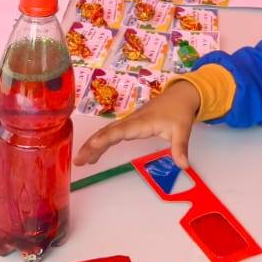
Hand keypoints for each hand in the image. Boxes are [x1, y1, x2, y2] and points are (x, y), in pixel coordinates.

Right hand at [75, 79, 202, 169]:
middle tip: (78, 160)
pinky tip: (94, 152)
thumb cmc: (179, 112)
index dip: (107, 137)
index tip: (93, 144)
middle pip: (108, 132)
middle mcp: (132, 121)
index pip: (121, 131)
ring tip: (81, 160)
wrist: (181, 95)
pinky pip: (112, 132)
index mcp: (142, 122)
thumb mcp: (183, 130)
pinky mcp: (130, 124)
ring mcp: (129, 121)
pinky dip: (101, 142)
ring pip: (107, 132)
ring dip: (93, 145)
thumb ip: (180, 147)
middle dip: (92, 145)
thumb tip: (184, 165)